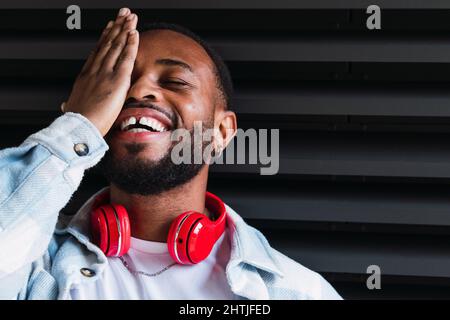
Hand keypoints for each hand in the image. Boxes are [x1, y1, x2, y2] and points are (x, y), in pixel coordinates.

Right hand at [63, 8, 138, 135]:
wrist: (80, 125)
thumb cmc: (76, 121)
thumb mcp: (72, 107)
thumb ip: (70, 103)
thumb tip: (64, 105)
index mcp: (85, 76)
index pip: (98, 52)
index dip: (105, 37)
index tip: (110, 26)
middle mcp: (95, 70)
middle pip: (108, 43)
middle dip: (117, 27)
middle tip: (123, 13)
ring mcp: (106, 73)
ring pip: (117, 46)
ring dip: (125, 30)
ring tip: (131, 17)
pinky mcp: (117, 80)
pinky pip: (126, 58)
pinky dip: (130, 44)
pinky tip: (134, 33)